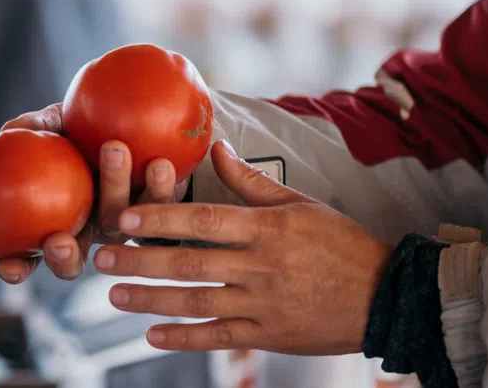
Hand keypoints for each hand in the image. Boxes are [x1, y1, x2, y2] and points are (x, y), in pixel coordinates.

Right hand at [0, 103, 189, 282]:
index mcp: (53, 220)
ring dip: (114, 188)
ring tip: (114, 150)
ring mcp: (122, 224)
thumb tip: (10, 130)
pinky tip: (159, 163)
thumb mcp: (59, 124)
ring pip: (117, 220)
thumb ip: (37, 126)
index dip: (16, 267)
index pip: (27, 256)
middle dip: (64, 257)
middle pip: (72, 260)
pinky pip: (157, 202)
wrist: (141, 123)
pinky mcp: (158, 211)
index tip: (7, 267)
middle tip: (58, 241)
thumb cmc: (83, 129)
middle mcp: (87, 229)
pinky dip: (157, 183)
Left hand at [93, 140, 392, 354]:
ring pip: (198, 302)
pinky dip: (184, 338)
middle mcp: (263, 265)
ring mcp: (265, 304)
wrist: (385, 296)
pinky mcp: (269, 335)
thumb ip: (252, 182)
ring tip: (115, 296)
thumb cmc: (340, 242)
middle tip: (102, 258)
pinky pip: (220, 337)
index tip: (125, 218)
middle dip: (141, 260)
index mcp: (269, 227)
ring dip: (151, 300)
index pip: (205, 220)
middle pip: (191, 262)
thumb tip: (218, 150)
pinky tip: (152, 336)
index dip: (162, 219)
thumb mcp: (301, 204)